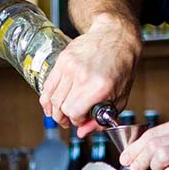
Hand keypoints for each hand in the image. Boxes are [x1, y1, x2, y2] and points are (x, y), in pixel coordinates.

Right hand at [39, 12, 141, 135]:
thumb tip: (82, 133)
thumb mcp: (120, 97)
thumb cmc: (121, 66)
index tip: (82, 120)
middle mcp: (82, 76)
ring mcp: (69, 67)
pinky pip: (47, 85)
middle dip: (65, 118)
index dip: (77, 121)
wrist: (115, 37)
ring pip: (51, 98)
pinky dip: (47, 98)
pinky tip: (51, 105)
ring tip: (61, 115)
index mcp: (99, 87)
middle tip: (70, 121)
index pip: (74, 112)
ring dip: (54, 111)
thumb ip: (101, 119)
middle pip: (61, 107)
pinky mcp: (62, 60)